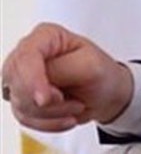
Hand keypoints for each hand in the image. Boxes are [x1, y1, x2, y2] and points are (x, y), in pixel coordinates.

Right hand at [2, 23, 132, 131]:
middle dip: (46, 102)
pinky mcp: (22, 100)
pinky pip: (25, 118)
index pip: (26, 56)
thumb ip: (61, 70)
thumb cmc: (101, 73)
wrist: (106, 93)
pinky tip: (67, 117)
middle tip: (72, 102)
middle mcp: (28, 56)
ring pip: (21, 104)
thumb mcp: (90, 66)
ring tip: (76, 106)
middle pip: (17, 83)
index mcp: (46, 36)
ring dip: (52, 113)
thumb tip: (36, 84)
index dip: (32, 80)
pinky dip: (49, 122)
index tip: (45, 99)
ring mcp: (22, 79)